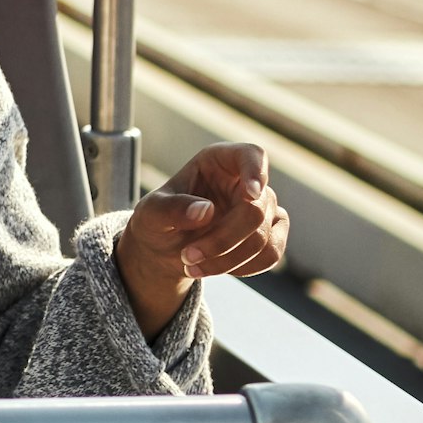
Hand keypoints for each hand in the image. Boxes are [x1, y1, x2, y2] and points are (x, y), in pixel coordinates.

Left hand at [115, 142, 288, 323]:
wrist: (164, 249)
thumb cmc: (158, 221)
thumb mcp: (151, 213)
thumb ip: (171, 208)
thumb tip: (206, 211)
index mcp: (218, 161)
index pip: (251, 154)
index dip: (255, 171)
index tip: (250, 194)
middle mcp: (244, 181)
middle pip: (255, 210)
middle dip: (222, 240)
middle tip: (187, 256)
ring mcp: (263, 207)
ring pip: (263, 237)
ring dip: (228, 259)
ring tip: (192, 266)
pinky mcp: (271, 233)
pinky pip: (271, 253)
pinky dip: (244, 268)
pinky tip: (216, 268)